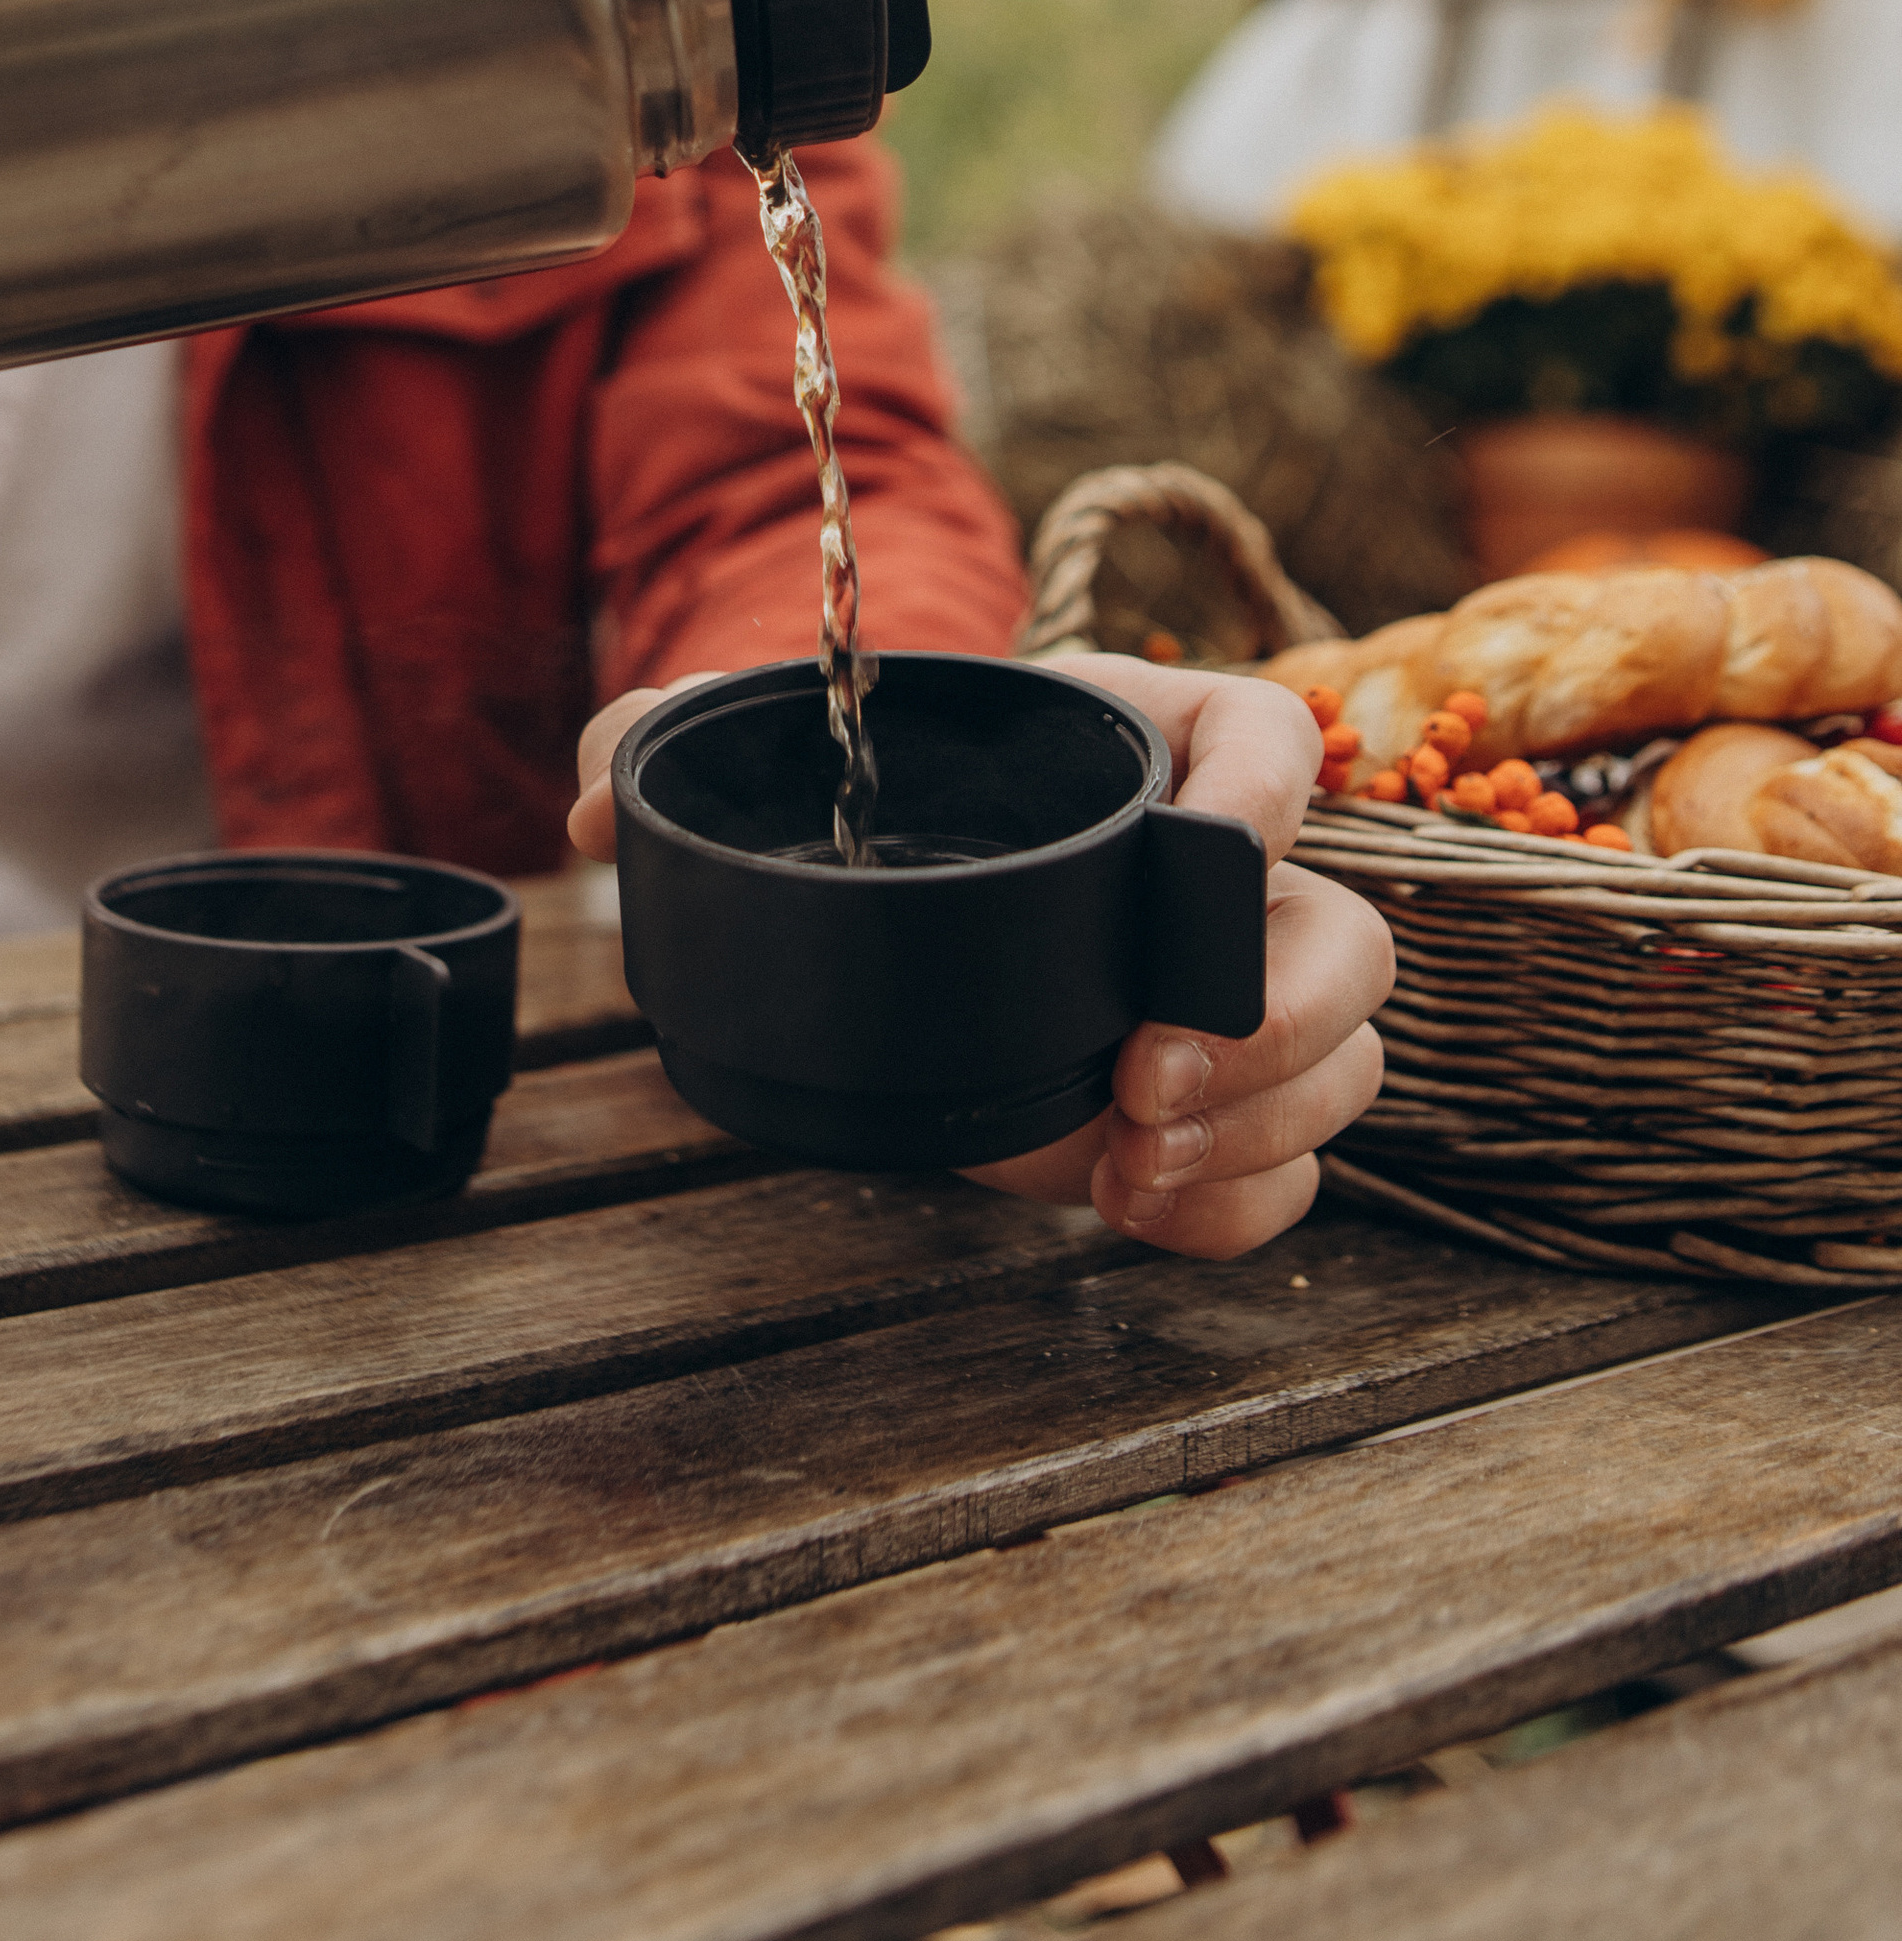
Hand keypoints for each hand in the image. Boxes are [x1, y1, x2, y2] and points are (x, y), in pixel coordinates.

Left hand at [569, 656, 1392, 1262]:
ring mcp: (1223, 1006)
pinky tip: (1141, 1209)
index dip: (1266, 786)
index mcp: (1141, 749)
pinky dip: (1242, 1204)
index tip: (1212, 851)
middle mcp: (1212, 880)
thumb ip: (670, 742)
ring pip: (1341, 1058)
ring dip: (1264, 1123)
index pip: (1266, 731)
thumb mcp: (761, 759)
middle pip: (1337, 928)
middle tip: (1143, 1080)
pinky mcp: (1205, 1117)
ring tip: (1130, 1164)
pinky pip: (1292, 1172)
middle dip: (1271, 1016)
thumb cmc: (851, 812)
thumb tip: (599, 798)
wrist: (878, 928)